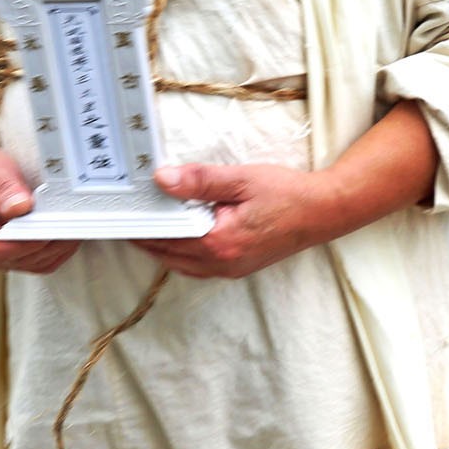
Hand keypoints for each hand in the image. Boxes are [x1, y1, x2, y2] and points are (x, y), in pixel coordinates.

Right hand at [0, 127, 78, 274]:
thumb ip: (0, 187)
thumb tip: (20, 207)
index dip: (28, 240)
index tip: (52, 224)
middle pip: (19, 259)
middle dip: (48, 243)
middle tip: (72, 221)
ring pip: (31, 264)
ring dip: (55, 247)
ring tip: (71, 223)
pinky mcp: (6, 250)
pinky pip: (35, 259)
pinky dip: (53, 248)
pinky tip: (62, 229)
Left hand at [136, 162, 327, 279]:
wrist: (323, 212)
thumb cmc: (287, 194)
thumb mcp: (241, 179)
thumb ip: (200, 180)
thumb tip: (163, 179)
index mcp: (218, 241)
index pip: (165, 236)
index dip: (142, 224)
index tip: (125, 212)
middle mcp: (221, 263)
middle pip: (168, 254)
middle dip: (146, 238)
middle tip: (126, 220)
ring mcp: (230, 269)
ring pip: (181, 265)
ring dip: (162, 249)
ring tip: (145, 229)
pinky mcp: (238, 268)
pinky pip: (198, 268)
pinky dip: (181, 256)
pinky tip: (178, 241)